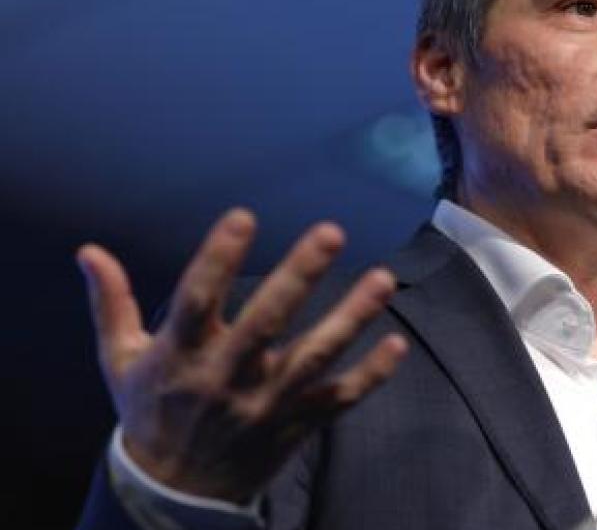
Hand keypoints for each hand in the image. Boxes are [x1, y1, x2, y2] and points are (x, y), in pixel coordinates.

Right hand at [77, 209, 407, 502]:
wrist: (174, 492)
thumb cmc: (151, 412)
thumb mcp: (121, 360)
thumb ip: (111, 303)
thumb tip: (89, 251)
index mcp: (179, 356)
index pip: (197, 300)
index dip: (218, 257)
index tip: (243, 215)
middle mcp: (224, 378)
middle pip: (266, 322)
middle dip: (299, 277)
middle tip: (332, 232)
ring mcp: (265, 403)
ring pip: (314, 357)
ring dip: (350, 318)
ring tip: (382, 279)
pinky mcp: (295, 424)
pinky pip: (338, 399)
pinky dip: (370, 375)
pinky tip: (396, 343)